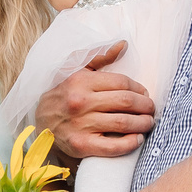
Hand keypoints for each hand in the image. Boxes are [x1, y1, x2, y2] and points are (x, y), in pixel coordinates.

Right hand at [34, 41, 154, 161]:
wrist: (40, 124)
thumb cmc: (63, 95)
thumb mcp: (76, 72)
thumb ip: (100, 58)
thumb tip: (123, 45)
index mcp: (81, 81)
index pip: (121, 83)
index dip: (139, 89)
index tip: (145, 94)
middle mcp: (80, 102)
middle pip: (126, 102)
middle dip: (145, 106)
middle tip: (151, 109)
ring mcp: (80, 125)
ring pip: (123, 123)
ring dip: (142, 123)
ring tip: (148, 123)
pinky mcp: (81, 145)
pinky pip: (113, 146)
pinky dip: (130, 143)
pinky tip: (137, 139)